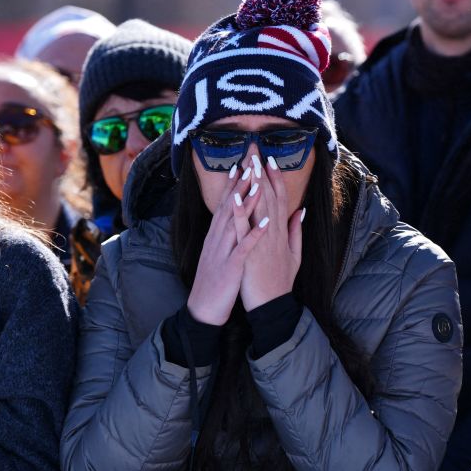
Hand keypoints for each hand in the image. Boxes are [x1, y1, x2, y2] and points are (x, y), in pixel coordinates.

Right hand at [187, 159, 266, 324]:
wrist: (203, 309)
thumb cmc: (216, 282)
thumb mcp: (221, 254)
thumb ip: (228, 237)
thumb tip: (234, 222)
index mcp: (217, 237)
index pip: (226, 206)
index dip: (233, 185)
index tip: (241, 165)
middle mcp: (217, 240)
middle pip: (230, 207)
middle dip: (241, 184)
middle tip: (250, 161)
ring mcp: (223, 252)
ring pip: (236, 223)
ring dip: (247, 202)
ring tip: (258, 182)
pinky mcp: (231, 268)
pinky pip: (244, 249)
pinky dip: (255, 234)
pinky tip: (266, 222)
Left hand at [240, 153, 302, 310]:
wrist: (272, 305)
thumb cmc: (280, 282)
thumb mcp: (295, 255)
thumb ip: (297, 232)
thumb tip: (300, 211)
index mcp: (282, 231)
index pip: (279, 198)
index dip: (275, 177)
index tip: (269, 159)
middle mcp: (273, 232)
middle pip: (269, 196)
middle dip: (263, 172)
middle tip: (257, 150)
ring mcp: (263, 241)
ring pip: (258, 207)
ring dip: (253, 184)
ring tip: (248, 164)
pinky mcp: (250, 251)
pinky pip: (244, 228)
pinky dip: (239, 211)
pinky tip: (235, 196)